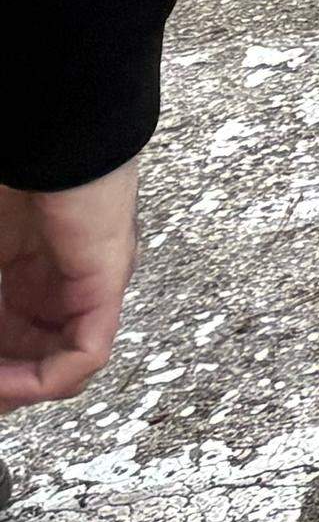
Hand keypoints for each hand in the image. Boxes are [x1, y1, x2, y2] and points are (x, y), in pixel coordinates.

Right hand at [0, 162, 138, 409]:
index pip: (13, 348)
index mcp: (29, 277)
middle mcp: (62, 286)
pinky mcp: (105, 281)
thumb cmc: (11, 182)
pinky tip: (7, 381)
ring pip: (58, 367)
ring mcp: (87, 284)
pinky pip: (85, 353)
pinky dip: (41, 379)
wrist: (46, 133)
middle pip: (33, 362)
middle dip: (1, 385)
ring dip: (13, 389)